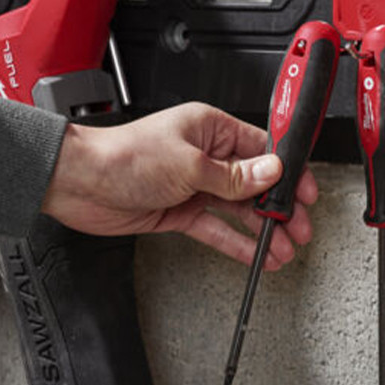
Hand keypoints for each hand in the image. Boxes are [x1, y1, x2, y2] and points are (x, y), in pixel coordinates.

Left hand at [41, 102, 316, 268]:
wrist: (77, 183)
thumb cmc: (122, 156)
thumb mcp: (188, 165)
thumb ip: (234, 176)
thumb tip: (271, 173)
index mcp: (212, 129)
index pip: (263, 148)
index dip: (288, 170)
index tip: (306, 189)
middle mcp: (207, 155)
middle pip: (256, 182)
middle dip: (281, 207)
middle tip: (301, 226)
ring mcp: (195, 184)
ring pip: (240, 208)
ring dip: (263, 229)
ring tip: (285, 247)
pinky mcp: (182, 210)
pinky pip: (218, 227)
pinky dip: (237, 242)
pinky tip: (256, 254)